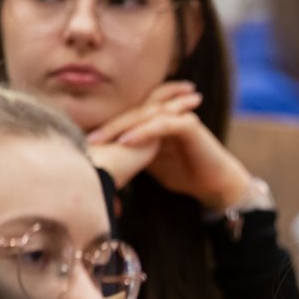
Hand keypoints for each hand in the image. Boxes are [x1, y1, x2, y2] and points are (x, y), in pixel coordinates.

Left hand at [88, 82, 252, 209]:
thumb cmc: (185, 174)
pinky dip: (143, 132)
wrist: (214, 184)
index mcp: (156, 121)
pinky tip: (126, 141)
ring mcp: (177, 117)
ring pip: (143, 116)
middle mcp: (166, 114)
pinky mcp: (188, 124)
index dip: (106, 128)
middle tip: (89, 139)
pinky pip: (161, 124)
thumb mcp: (151, 163)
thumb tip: (106, 159)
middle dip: (108, 126)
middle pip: (132, 114)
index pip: (127, 118)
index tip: (85, 142)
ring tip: (102, 139)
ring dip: (121, 127)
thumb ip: (133, 153)